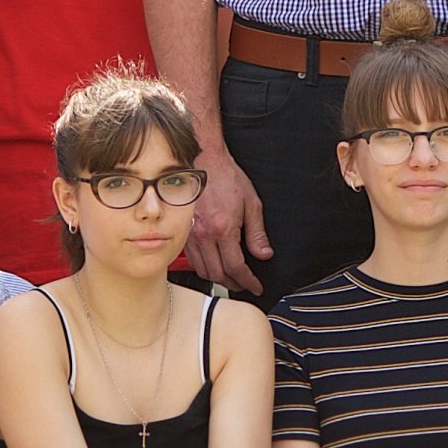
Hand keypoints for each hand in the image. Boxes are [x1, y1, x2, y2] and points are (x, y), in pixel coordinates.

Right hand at [185, 148, 270, 294]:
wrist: (204, 161)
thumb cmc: (227, 178)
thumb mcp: (251, 203)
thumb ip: (257, 233)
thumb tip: (264, 254)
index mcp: (223, 228)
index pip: (236, 267)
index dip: (248, 281)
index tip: (256, 286)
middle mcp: (204, 234)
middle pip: (217, 274)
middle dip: (234, 284)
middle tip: (245, 284)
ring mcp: (190, 234)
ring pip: (203, 270)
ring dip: (218, 279)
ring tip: (231, 278)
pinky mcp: (183, 231)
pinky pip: (192, 259)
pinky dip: (205, 268)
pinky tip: (215, 264)